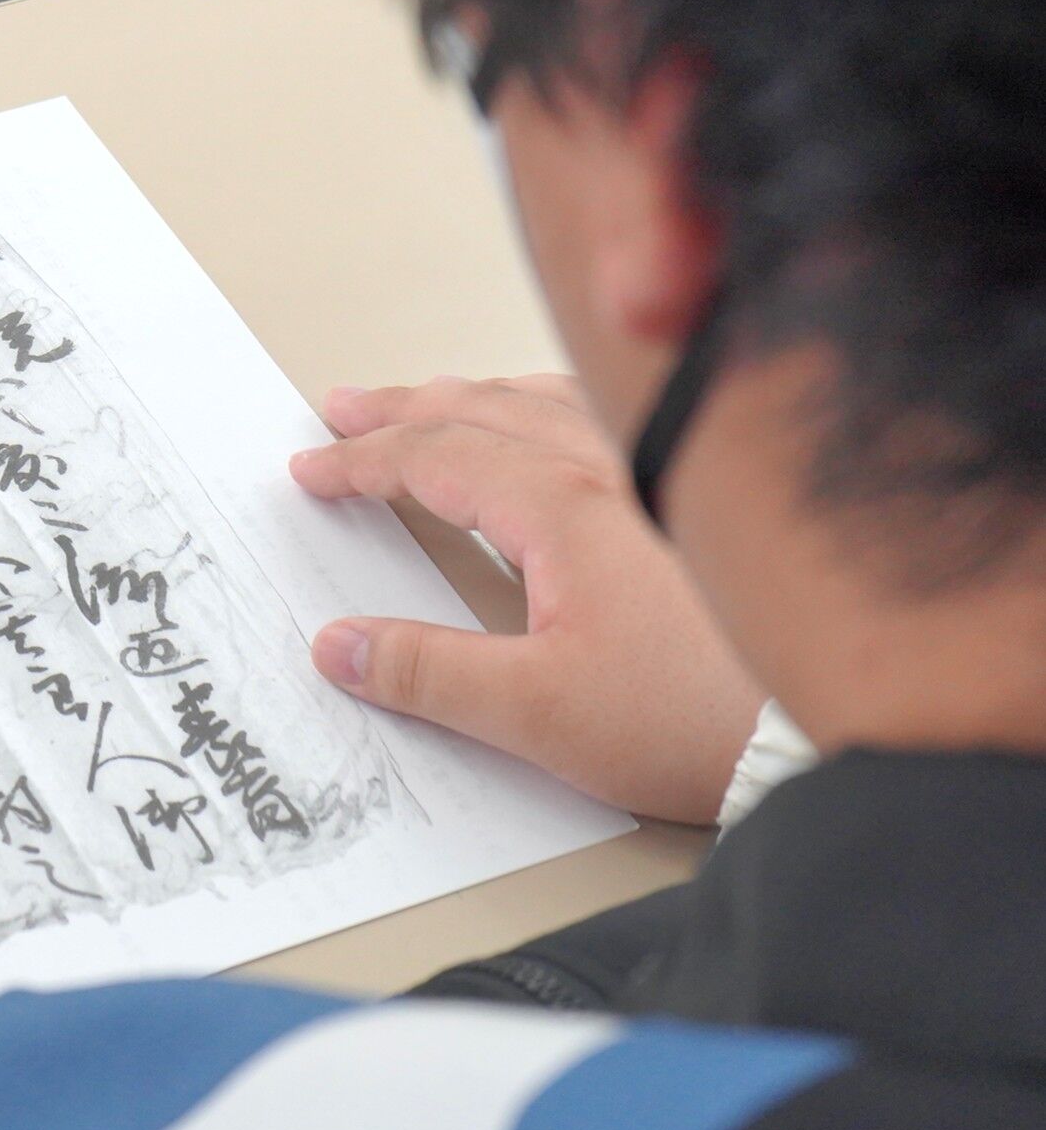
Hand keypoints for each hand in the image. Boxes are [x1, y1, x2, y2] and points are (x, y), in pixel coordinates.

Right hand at [290, 375, 762, 823]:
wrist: (819, 731)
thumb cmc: (691, 719)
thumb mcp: (536, 713)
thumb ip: (426, 674)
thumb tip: (339, 645)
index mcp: (563, 507)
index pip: (434, 458)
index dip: (362, 462)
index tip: (310, 467)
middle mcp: (611, 468)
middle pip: (482, 410)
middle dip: (403, 408)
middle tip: (344, 407)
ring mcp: (659, 475)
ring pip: (544, 403)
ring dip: (471, 398)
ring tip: (428, 398)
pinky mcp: (692, 499)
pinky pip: (596, 418)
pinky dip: (539, 407)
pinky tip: (544, 421)